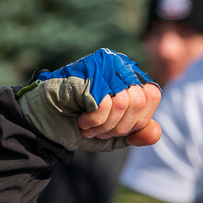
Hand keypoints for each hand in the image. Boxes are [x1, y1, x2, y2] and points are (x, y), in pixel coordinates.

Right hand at [16, 49, 161, 151]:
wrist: (45, 124)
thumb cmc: (80, 126)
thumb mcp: (116, 137)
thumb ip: (139, 134)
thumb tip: (157, 131)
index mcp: (129, 77)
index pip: (153, 95)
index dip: (136, 120)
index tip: (115, 128)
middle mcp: (118, 65)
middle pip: (140, 100)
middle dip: (119, 126)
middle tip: (99, 130)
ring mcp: (102, 65)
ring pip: (125, 101)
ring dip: (105, 124)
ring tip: (89, 125)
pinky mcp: (87, 73)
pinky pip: (105, 103)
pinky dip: (95, 121)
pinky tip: (81, 119)